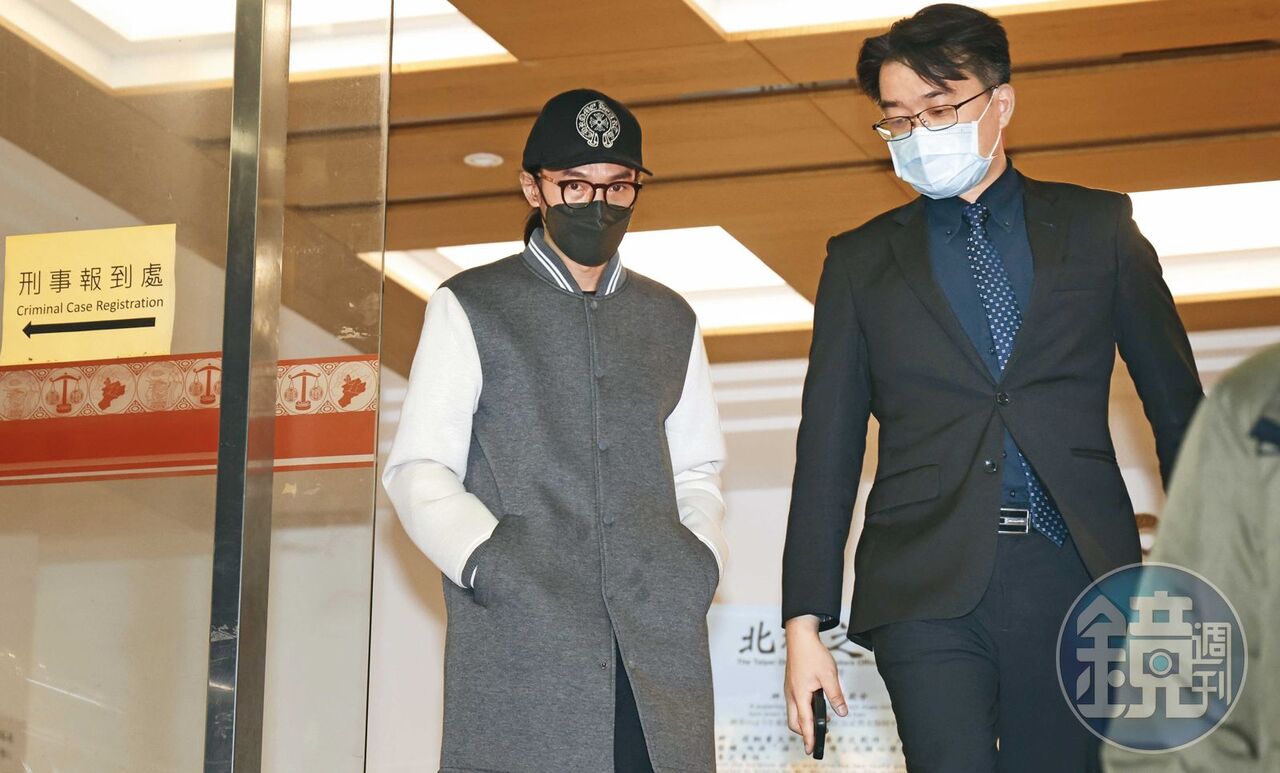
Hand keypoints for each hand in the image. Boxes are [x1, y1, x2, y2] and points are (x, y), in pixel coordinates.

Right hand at [784, 615, 847, 754]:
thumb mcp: (829, 676)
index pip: (805, 722)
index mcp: (799, 694)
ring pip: (793, 713)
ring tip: (821, 720)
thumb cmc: (813, 654)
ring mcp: (789, 689)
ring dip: (804, 720)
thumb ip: (836, 696)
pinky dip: (803, 710)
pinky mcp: (791, 684)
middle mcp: (791, 694)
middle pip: (794, 722)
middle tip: (818, 736)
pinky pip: (794, 703)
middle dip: (804, 732)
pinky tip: (815, 704)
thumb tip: (842, 713)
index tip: (811, 750)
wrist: (800, 637)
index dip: (809, 738)